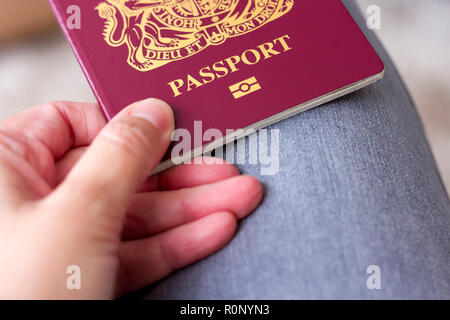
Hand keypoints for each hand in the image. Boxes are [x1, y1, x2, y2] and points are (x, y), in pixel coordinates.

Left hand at [0, 98, 262, 298]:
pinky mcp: (84, 275)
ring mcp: (62, 241)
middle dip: (181, 175)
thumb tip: (152, 111)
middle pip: (118, 172)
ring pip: (135, 214)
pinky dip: (176, 242)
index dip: (124, 124)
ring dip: (191, 209)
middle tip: (228, 168)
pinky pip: (134, 250)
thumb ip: (121, 155)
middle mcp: (33, 200)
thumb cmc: (17, 294)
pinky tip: (215, 228)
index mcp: (6, 166)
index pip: (70, 122)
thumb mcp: (78, 213)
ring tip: (239, 198)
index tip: (172, 129)